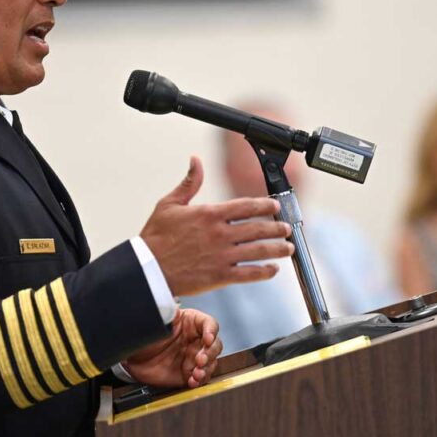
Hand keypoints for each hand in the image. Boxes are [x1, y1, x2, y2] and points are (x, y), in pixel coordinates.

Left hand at [122, 308, 222, 388]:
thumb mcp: (157, 322)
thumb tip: (173, 307)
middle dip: (210, 353)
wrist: (132, 358)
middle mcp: (196, 340)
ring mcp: (193, 357)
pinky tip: (193, 381)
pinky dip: (199, 380)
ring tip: (196, 373)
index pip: (209, 324)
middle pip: (215, 345)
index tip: (207, 338)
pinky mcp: (189, 373)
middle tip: (200, 359)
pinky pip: (201, 377)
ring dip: (207, 369)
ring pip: (211, 362)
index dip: (211, 331)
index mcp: (191, 323)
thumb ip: (167, 314)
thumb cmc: (145, 336)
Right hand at [140, 156, 294, 295]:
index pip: (246, 206)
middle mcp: (220, 234)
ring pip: (258, 251)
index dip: (265, 206)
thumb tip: (195, 160)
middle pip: (258, 228)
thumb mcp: (169, 204)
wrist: (147, 270)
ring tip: (288, 248)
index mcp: (210, 214)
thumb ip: (189, 183)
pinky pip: (248, 274)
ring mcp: (222, 256)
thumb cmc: (155, 237)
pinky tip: (273, 269)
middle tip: (287, 228)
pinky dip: (264, 272)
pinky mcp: (219, 276)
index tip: (275, 206)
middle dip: (277, 228)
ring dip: (277, 249)